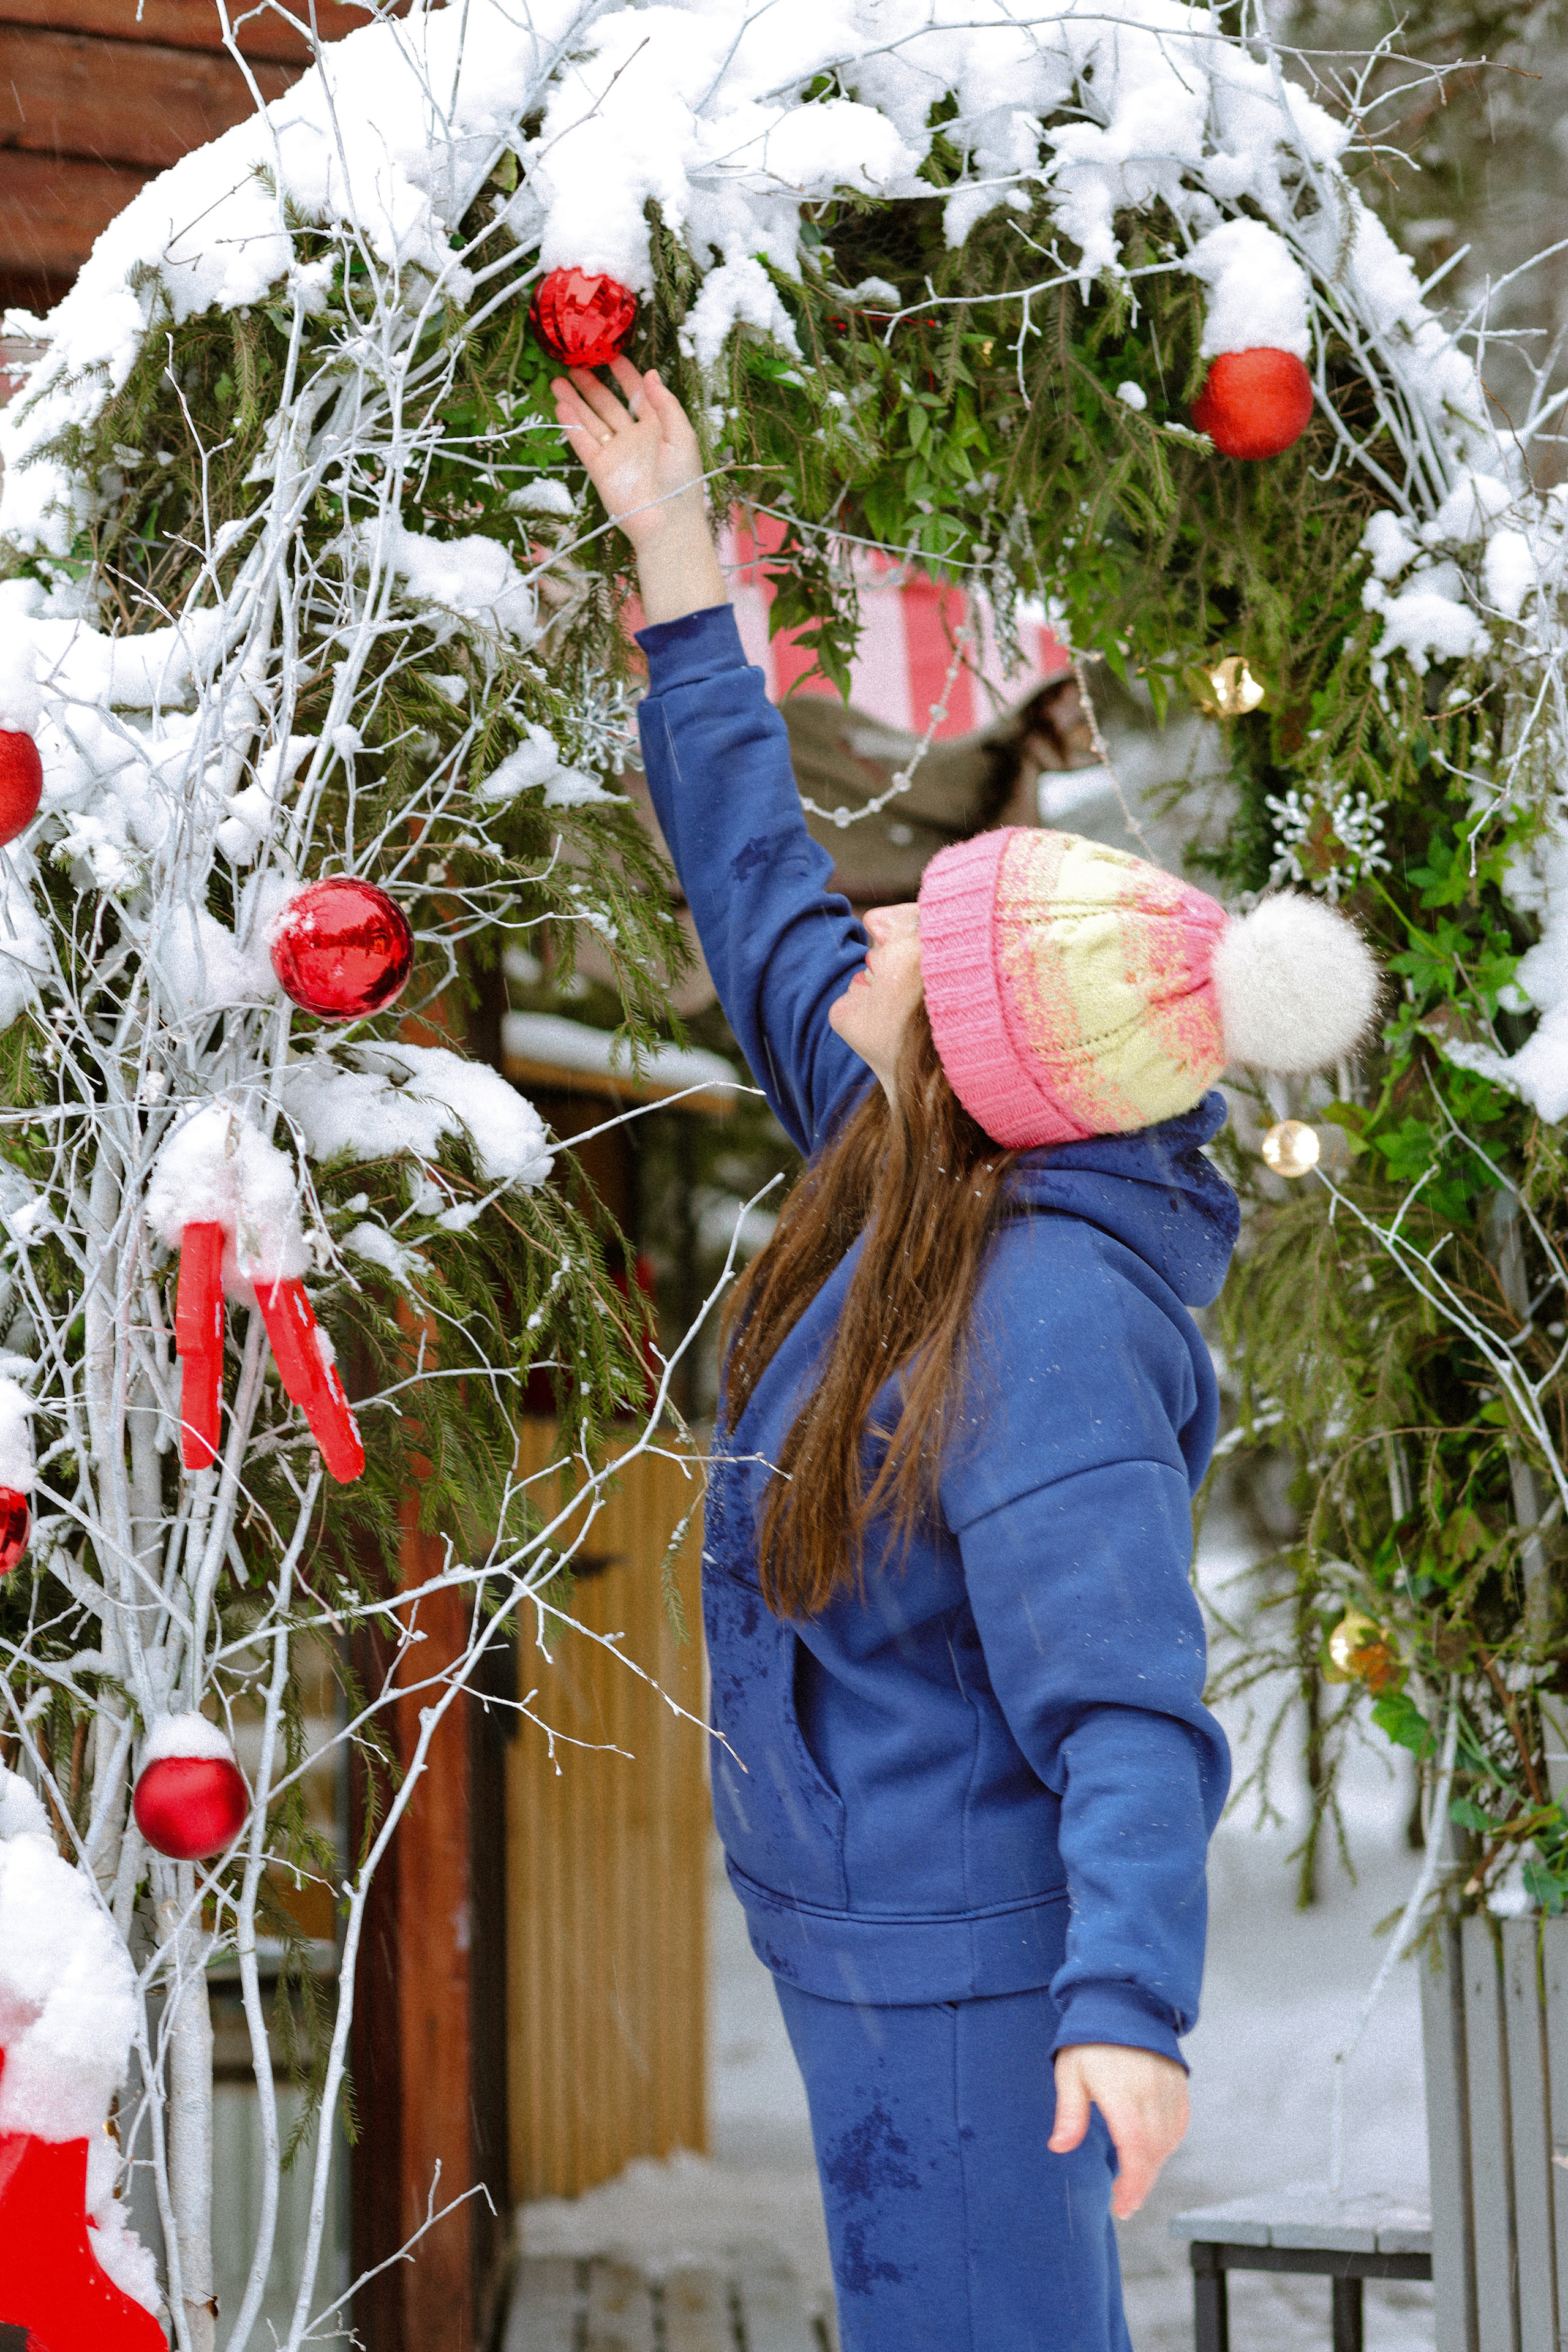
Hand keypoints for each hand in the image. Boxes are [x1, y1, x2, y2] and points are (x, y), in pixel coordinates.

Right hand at [550, 358, 726, 622]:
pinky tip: (560, 407)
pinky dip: (571, 425)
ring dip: (575, 401)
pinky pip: (583, 442)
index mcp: (657, 426)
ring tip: (558, 380)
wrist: (667, 523)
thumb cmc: (682, 481)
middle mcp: (634, 436)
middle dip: (591, 384)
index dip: (624, 374)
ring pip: (591, 420)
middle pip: (608, 404)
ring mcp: (616, 453)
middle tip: (573, 363)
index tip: (609, 354)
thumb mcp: (682, 436)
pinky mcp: (601, 470)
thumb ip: (666, 404)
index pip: (637, 394)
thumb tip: (652, 374)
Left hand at [1050, 2042, 1188, 2219]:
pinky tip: (1154, 2151)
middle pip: (1154, 2151)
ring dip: (1154, 2164)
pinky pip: (1179, 2123)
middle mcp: (1150, 2092)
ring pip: (1168, 2140)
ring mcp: (1168, 2088)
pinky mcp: (1178, 2083)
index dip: (1133, 2181)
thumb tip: (1059, 2147)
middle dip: (1142, 2182)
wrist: (1122, 2001)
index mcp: (1121, 2092)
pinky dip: (1168, 2143)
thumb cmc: (1090, 2038)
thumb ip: (1070, 2113)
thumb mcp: (1070, 2071)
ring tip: (1134, 2178)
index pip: (1134, 2147)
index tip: (1124, 2204)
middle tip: (1126, 2203)